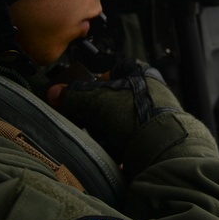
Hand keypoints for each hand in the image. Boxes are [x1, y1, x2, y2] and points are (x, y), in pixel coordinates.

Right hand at [46, 59, 183, 167]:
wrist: (163, 148)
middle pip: (110, 98)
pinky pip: (125, 139)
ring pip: (116, 120)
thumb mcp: (98, 100)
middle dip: (95, 112)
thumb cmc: (139, 115)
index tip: (78, 94)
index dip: (91, 81)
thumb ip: (74, 96)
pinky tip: (112, 149)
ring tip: (101, 136)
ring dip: (104, 131)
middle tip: (86, 119)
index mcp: (140, 72)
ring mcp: (151, 116)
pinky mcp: (151, 138)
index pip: (109, 70)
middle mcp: (148, 91)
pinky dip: (115, 145)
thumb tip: (55, 93)